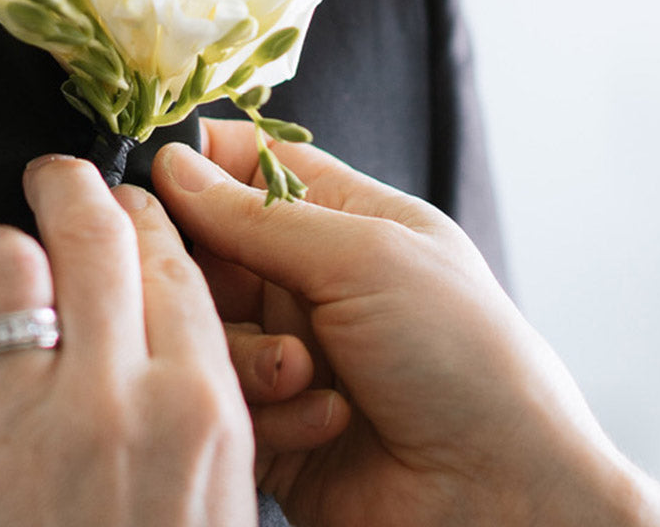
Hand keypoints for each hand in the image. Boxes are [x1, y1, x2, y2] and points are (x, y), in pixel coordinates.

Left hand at [0, 155, 255, 526]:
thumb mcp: (221, 487)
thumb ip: (200, 389)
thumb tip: (165, 307)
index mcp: (194, 405)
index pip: (165, 259)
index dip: (138, 217)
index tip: (124, 208)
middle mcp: (109, 399)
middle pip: (86, 233)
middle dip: (68, 186)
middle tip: (56, 181)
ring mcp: (21, 424)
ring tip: (3, 272)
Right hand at [151, 119, 659, 526]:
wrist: (499, 495)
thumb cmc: (466, 360)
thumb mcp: (365, 259)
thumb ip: (259, 215)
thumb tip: (176, 165)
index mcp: (346, 222)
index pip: (252, 167)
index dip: (202, 168)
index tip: (160, 181)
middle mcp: (311, 283)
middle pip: (211, 251)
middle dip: (216, 277)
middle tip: (233, 296)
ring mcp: (289, 353)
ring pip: (207, 329)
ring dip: (250, 355)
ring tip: (303, 376)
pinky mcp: (271, 422)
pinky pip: (221, 396)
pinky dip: (265, 410)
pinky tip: (321, 421)